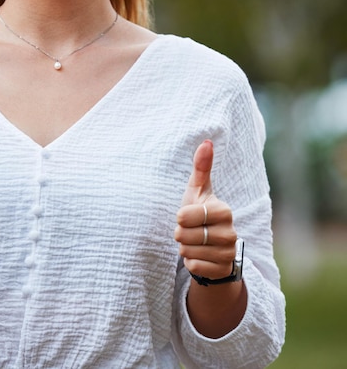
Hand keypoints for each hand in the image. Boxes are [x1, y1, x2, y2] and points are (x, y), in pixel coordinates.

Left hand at [174, 140, 237, 280]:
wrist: (210, 246)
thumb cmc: (199, 213)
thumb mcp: (197, 190)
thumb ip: (201, 167)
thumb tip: (206, 141)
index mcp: (224, 210)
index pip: (185, 216)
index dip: (179, 217)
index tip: (184, 216)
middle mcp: (231, 232)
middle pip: (185, 235)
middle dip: (180, 234)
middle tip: (189, 231)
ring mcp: (229, 253)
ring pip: (188, 251)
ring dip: (184, 248)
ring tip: (194, 242)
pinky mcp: (224, 270)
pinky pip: (194, 267)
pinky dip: (190, 262)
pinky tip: (198, 255)